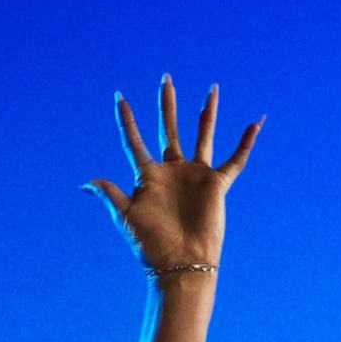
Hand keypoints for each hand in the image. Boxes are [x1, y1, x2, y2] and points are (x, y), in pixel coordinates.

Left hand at [84, 74, 258, 270]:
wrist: (181, 263)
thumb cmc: (150, 244)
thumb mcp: (126, 216)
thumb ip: (109, 194)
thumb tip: (84, 184)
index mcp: (148, 176)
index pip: (134, 141)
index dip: (126, 120)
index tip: (118, 97)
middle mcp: (172, 171)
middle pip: (169, 129)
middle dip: (167, 104)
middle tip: (165, 78)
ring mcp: (195, 176)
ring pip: (202, 135)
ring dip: (206, 113)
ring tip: (211, 88)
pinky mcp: (217, 184)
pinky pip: (236, 159)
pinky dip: (246, 143)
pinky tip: (256, 123)